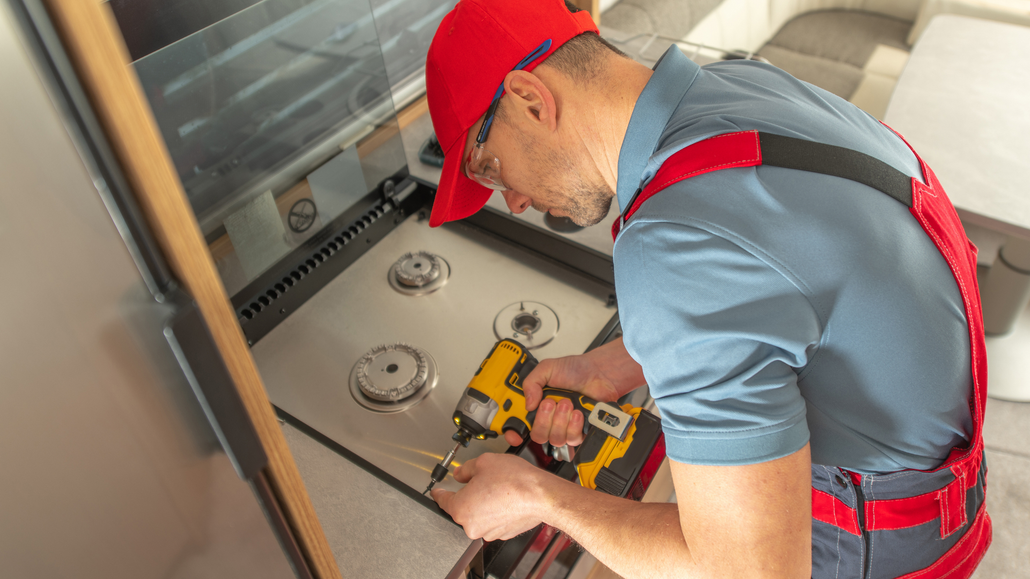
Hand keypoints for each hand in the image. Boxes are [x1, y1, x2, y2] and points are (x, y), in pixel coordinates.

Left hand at [431, 453, 551, 540]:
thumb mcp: (483, 462)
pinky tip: (505, 497)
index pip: (443, 500)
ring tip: (498, 487)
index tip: (438, 491)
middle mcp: (473, 526)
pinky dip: (496, 511)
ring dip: (483, 503)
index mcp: (461, 509)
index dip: (439, 492)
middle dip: (468, 494)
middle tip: (481, 480)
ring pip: (479, 515)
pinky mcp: (504, 533)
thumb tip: (460, 473)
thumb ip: (465, 469)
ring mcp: (489, 532)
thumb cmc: (514, 481)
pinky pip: (493, 520)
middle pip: (462, 508)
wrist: (540, 495)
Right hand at [508, 338, 643, 447]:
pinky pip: (572, 439)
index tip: (515, 433)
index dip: (513, 432)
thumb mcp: (548, 368)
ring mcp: (563, 425)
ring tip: (568, 404)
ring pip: (555, 439)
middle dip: (544, 420)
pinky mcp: (578, 430)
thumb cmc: (576, 369)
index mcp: (536, 403)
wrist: (600, 373)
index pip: (519, 423)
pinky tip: (578, 412)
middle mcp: (548, 417)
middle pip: (537, 435)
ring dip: (561, 420)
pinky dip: (574, 425)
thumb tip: (527, 404)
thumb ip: (531, 382)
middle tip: (551, 403)